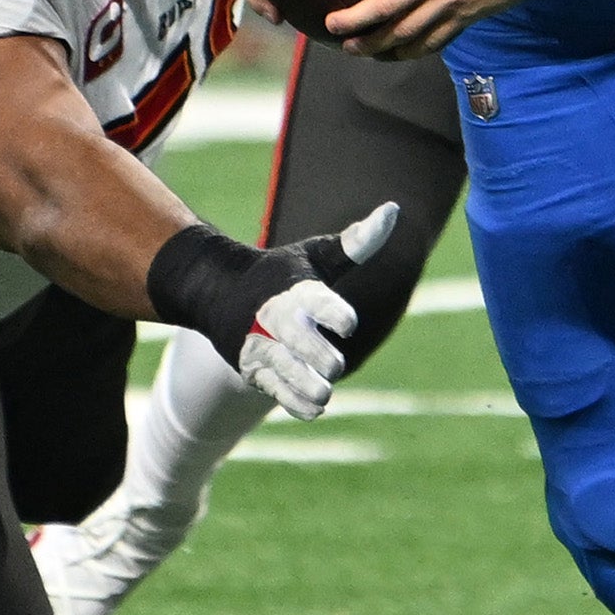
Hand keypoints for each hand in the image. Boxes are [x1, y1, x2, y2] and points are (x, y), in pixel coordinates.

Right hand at [230, 204, 399, 418]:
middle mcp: (277, 319)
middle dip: (321, 358)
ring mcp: (262, 346)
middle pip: (301, 343)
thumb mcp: (317, 255)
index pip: (317, 301)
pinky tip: (315, 405)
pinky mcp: (254, 369)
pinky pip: (278, 392)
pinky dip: (297, 403)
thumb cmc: (282, 274)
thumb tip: (394, 210)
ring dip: (309, 385)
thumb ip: (357, 243)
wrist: (220, 292)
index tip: (349, 324)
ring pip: (288, 372)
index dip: (335, 315)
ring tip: (324, 389)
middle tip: (334, 364)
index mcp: (298, 290)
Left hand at [323, 0, 560, 60]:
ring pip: (406, 31)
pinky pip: (432, 42)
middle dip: (355, 19)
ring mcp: (452, 2)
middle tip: (329, 25)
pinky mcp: (466, 18)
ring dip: (376, 43)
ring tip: (351, 48)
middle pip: (388, 5)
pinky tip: (391, 55)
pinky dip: (409, 52)